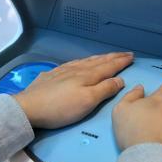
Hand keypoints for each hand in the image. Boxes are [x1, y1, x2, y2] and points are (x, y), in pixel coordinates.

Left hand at [13, 52, 132, 128]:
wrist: (29, 107)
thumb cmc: (61, 108)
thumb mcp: (87, 101)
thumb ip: (105, 89)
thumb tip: (120, 79)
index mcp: (88, 75)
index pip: (109, 66)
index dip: (121, 61)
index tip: (131, 56)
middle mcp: (77, 69)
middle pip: (98, 61)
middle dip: (112, 57)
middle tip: (124, 53)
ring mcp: (63, 71)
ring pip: (85, 61)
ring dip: (99, 58)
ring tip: (106, 56)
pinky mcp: (52, 75)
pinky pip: (73, 63)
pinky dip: (82, 61)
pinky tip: (80, 63)